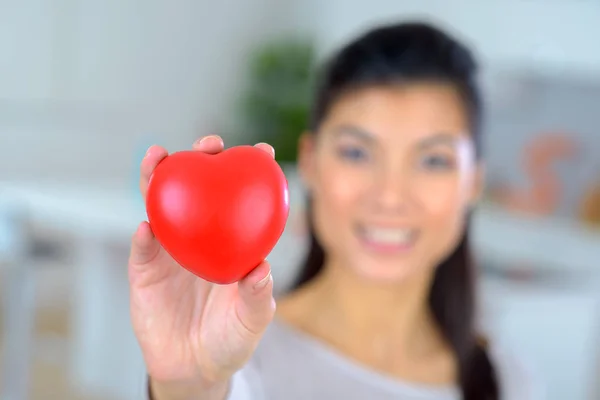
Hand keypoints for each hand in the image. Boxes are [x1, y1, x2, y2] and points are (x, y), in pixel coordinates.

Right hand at [129, 136, 276, 396]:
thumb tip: (262, 269)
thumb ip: (258, 298)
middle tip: (208, 144)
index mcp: (228, 241)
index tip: (263, 151)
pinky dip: (143, 236)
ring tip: (159, 157)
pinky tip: (147, 226)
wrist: (193, 367)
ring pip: (162, 207)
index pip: (240, 200)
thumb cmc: (229, 338)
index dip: (250, 173)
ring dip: (158, 179)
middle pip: (198, 190)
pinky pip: (142, 250)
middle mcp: (199, 236)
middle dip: (201, 160)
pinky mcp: (144, 271)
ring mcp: (170, 251)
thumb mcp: (251, 321)